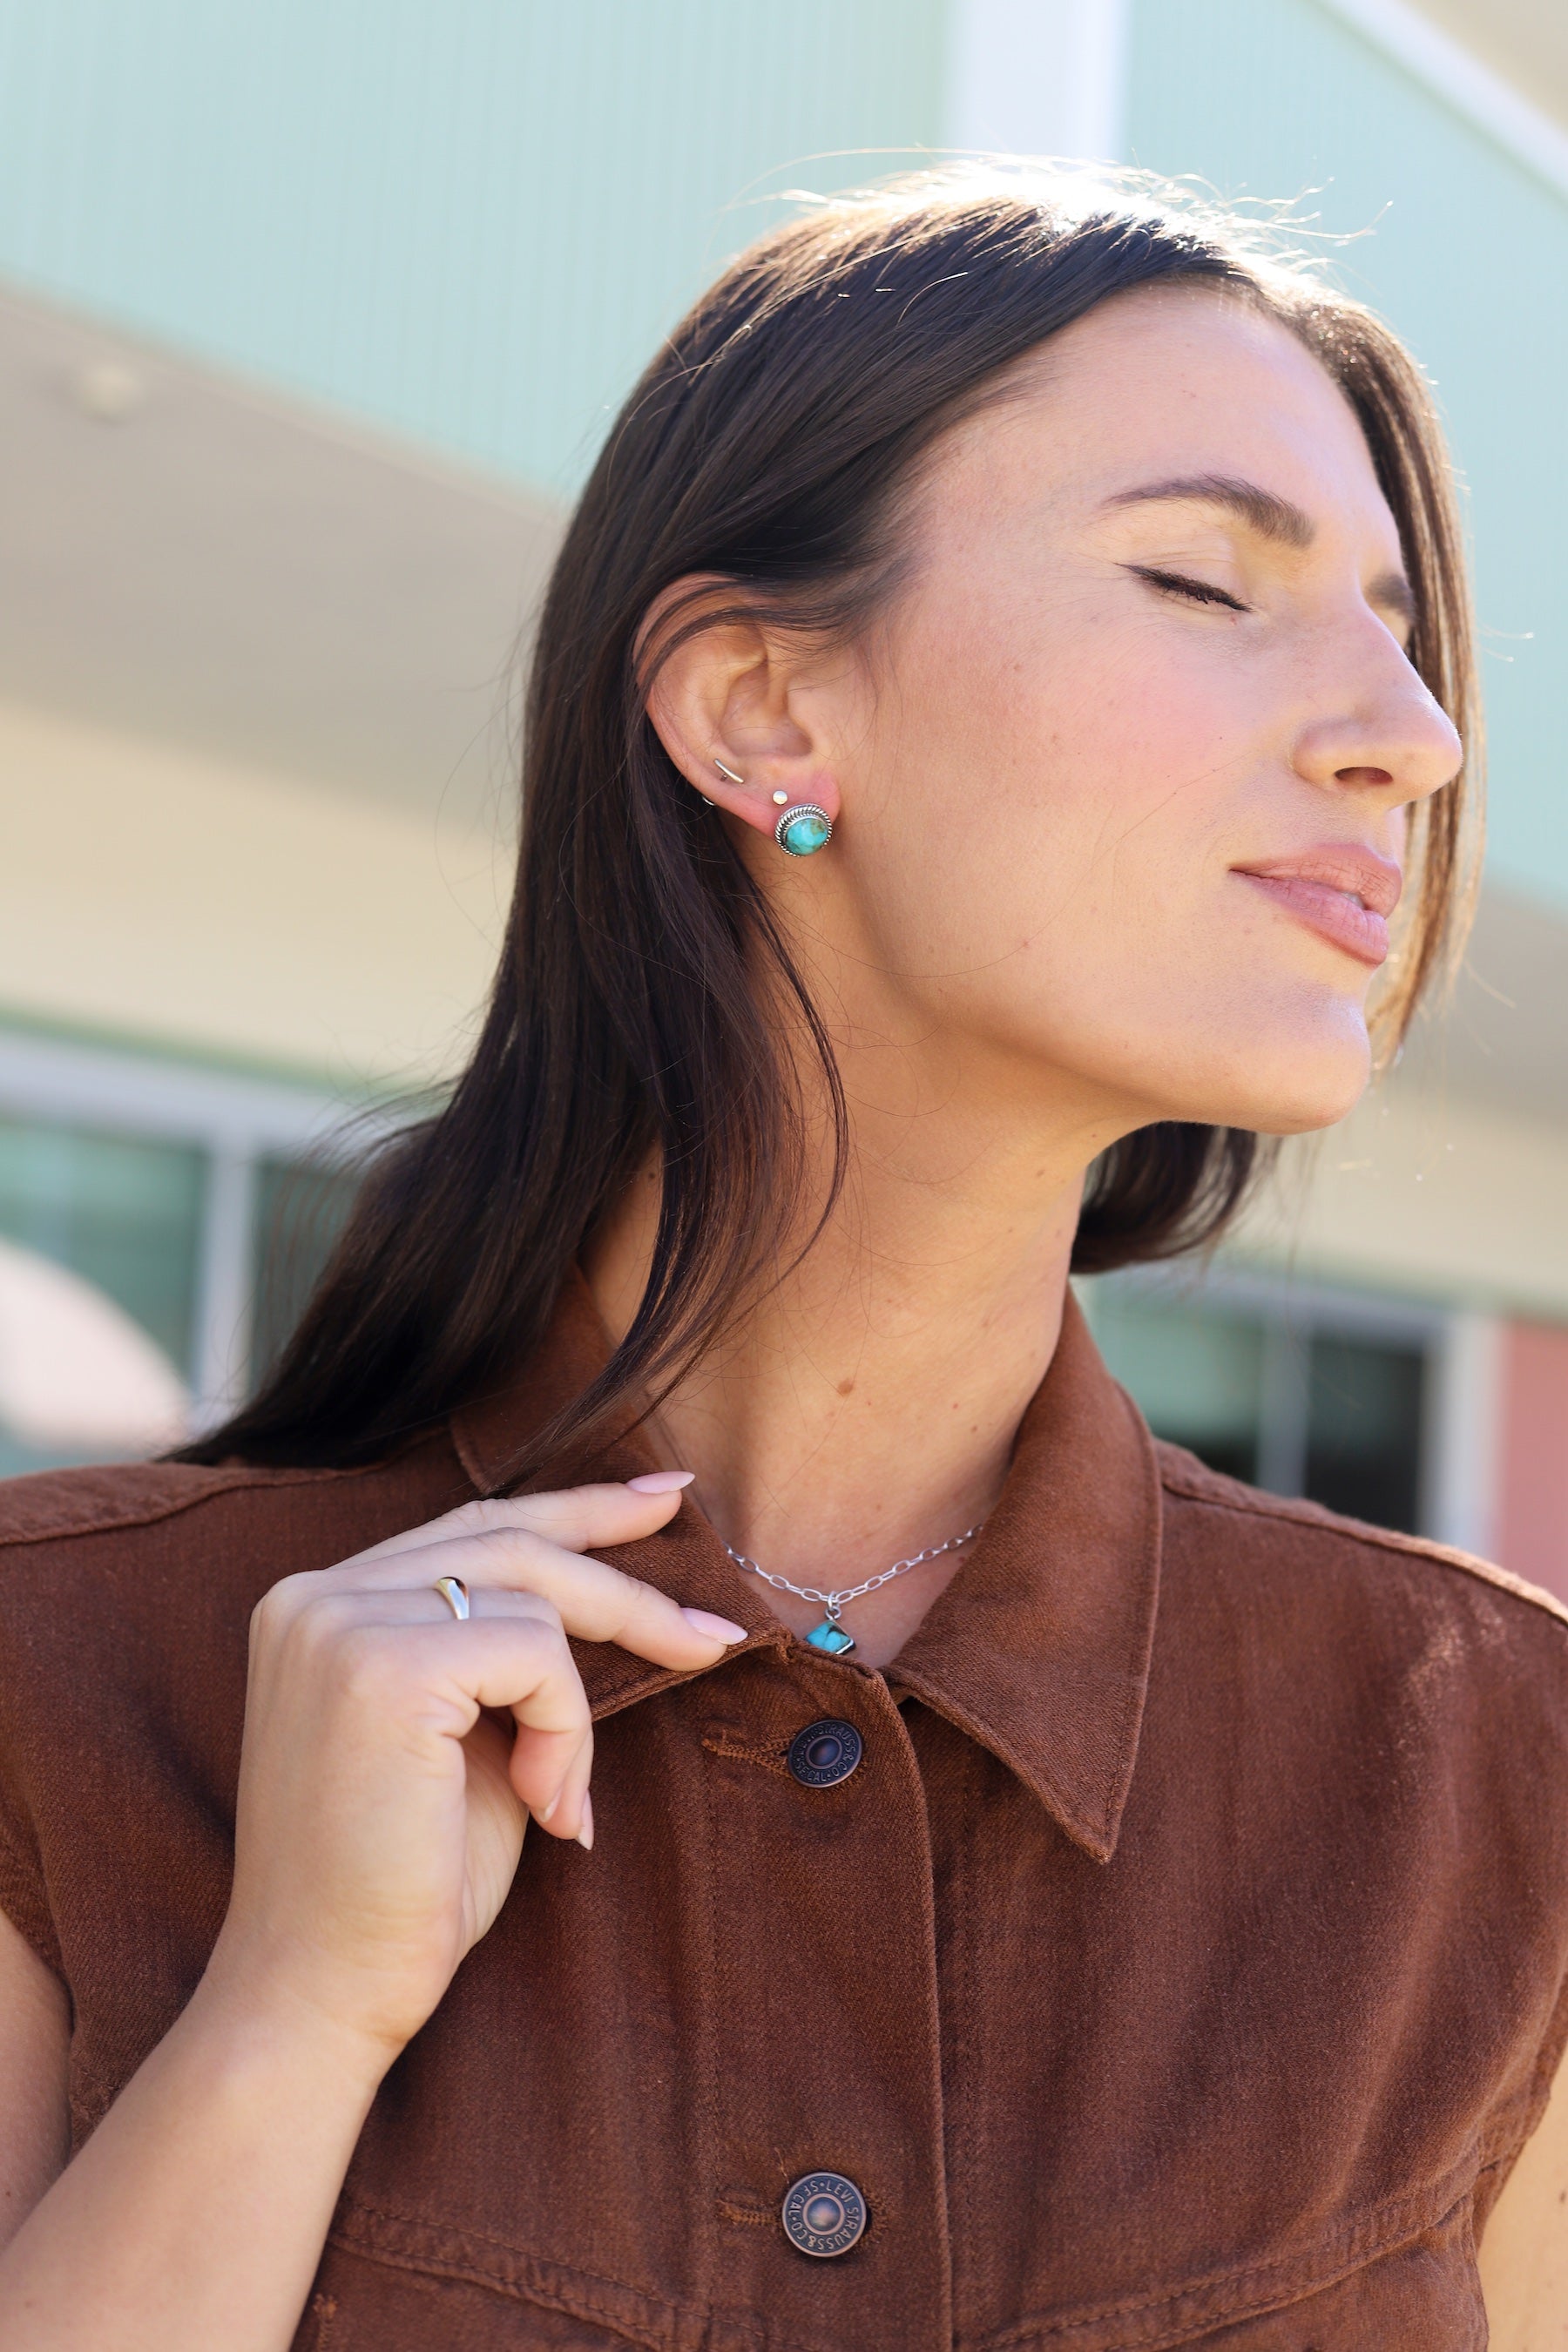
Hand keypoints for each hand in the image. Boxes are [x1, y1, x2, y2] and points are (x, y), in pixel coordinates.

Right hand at [201, 1479, 743, 2071]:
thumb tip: (617, 1596)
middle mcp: (315, 1596)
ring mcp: (340, 1622)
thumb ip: (504, 1661)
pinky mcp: (383, 1666)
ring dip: (581, 1707)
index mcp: (319, 1606)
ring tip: (564, 1801)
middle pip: (510, 1540)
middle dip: (626, 1579)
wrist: (320, 1995)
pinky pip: (536, 1655)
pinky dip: (567, 1731)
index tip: (665, 1498)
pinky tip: (546, 1806)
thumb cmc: (399, 1889)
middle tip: (715, 1632)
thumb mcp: (466, 1744)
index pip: (469, 1527)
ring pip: (535, 1596)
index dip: (576, 1507)